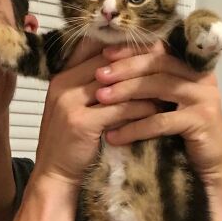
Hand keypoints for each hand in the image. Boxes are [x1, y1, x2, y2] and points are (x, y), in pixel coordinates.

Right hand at [33, 48, 158, 188]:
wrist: (55, 175)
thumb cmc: (71, 142)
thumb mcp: (77, 107)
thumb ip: (92, 85)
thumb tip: (126, 63)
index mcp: (61, 76)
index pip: (94, 47)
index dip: (123, 45)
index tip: (149, 47)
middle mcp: (62, 84)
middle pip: (108, 62)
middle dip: (138, 63)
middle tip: (166, 65)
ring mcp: (69, 103)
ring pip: (116, 85)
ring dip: (143, 87)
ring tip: (165, 91)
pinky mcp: (81, 123)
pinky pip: (119, 109)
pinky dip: (140, 109)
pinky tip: (156, 112)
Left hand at [93, 42, 221, 190]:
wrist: (206, 170)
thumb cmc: (180, 136)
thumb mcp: (164, 104)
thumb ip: (149, 84)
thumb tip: (110, 67)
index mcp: (192, 67)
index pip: (160, 48)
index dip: (132, 49)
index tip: (104, 54)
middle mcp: (202, 77)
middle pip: (159, 63)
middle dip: (126, 68)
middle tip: (99, 75)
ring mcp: (205, 97)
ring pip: (160, 86)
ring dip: (126, 91)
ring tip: (100, 99)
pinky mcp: (202, 121)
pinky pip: (161, 121)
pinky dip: (135, 128)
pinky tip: (114, 136)